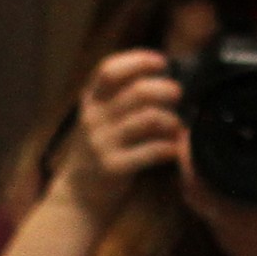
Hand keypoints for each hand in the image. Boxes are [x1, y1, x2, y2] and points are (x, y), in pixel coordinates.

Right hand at [54, 51, 185, 223]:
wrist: (78, 195)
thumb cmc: (99, 151)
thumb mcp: (100, 119)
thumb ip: (121, 98)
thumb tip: (163, 79)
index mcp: (91, 101)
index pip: (110, 69)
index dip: (138, 60)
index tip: (161, 61)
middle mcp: (94, 119)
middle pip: (136, 91)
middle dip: (164, 89)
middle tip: (178, 93)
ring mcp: (103, 143)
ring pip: (147, 119)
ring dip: (171, 119)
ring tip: (178, 125)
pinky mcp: (114, 167)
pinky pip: (151, 151)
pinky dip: (169, 147)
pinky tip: (175, 148)